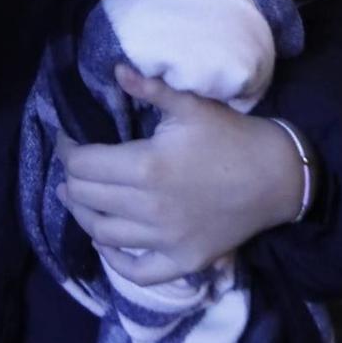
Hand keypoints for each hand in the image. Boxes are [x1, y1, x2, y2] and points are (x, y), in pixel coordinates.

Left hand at [57, 63, 307, 284]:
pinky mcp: (185, 261)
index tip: (66, 141)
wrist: (275, 177)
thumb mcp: (189, 105)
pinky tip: (106, 243)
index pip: (83, 165)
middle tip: (72, 168)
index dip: (67, 151)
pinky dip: (116, 261)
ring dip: (84, 216)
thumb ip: (149, 88)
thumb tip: (116, 69)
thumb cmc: (229, 136)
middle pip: (87, 198)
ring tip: (78, 199)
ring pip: (104, 235)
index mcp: (146, 165)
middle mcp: (150, 208)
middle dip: (72, 180)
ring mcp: (167, 240)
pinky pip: (140, 272)